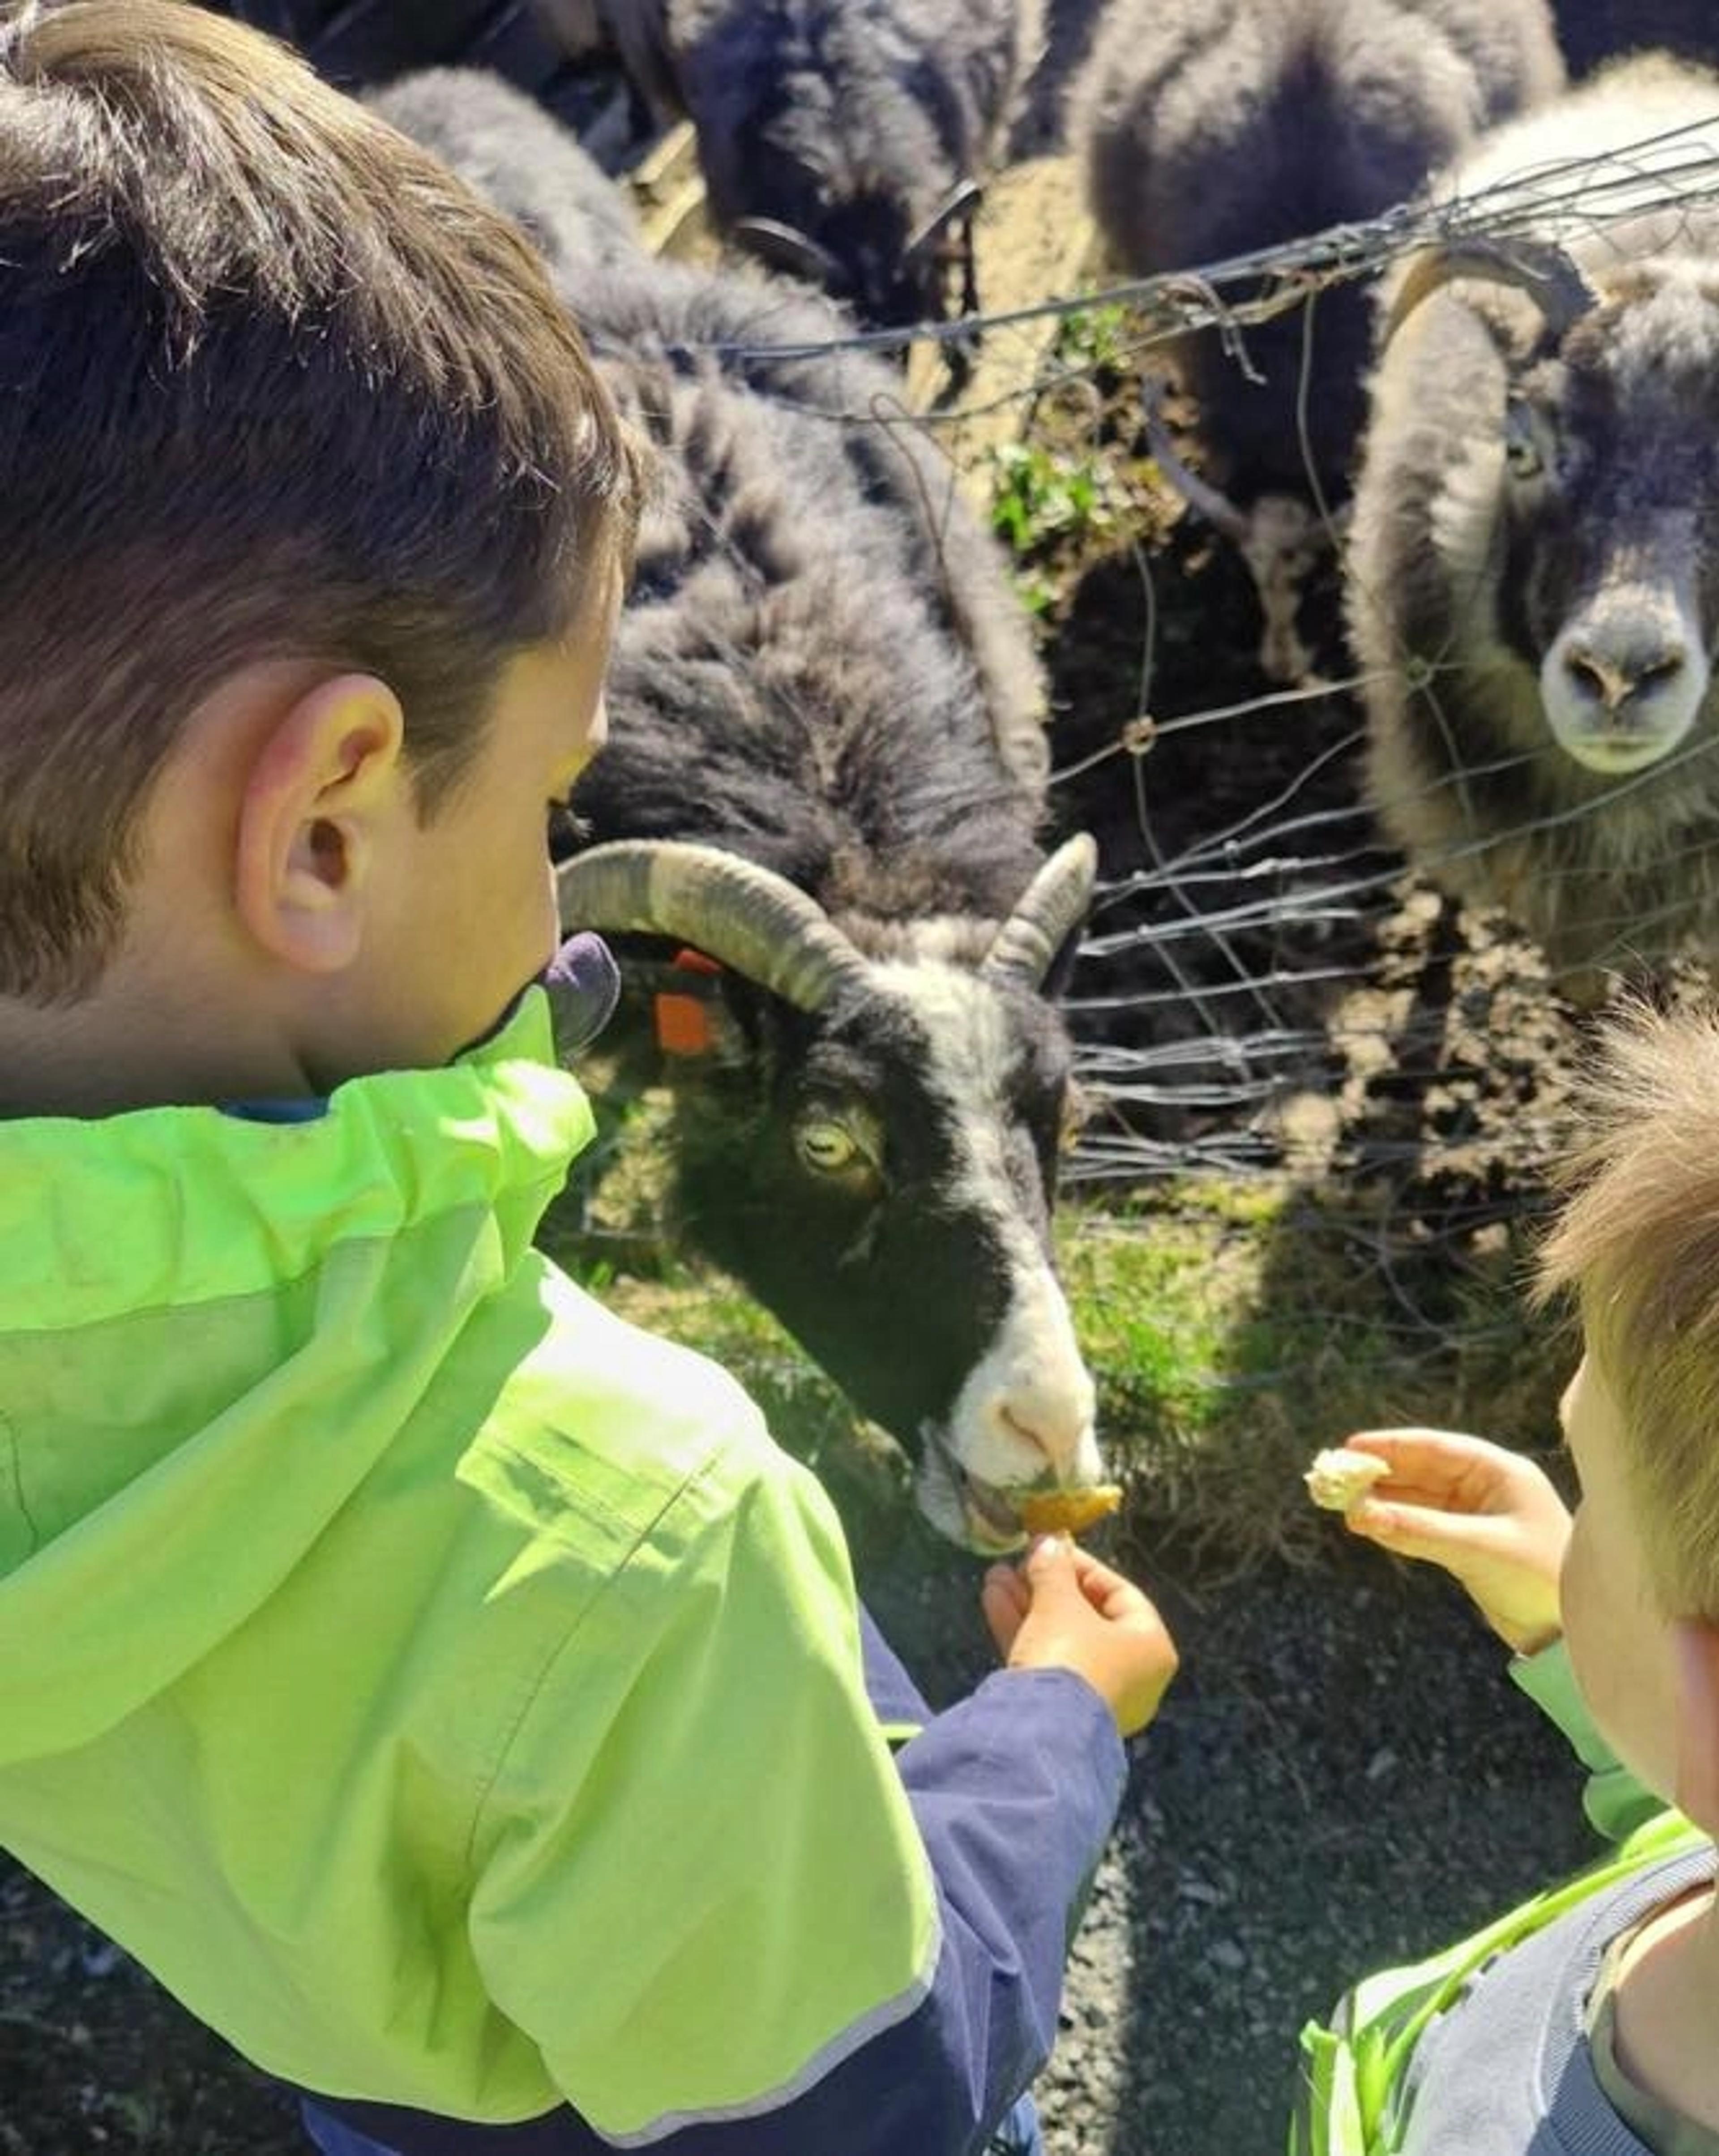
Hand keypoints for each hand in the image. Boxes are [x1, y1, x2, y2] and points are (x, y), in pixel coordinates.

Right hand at [981, 1536, 1178, 1736]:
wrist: (1040, 1733)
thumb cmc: (1068, 1657)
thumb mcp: (1058, 1605)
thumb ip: (1053, 1570)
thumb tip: (1047, 1543)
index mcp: (1149, 1646)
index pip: (1120, 1593)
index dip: (1082, 1566)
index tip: (1051, 1548)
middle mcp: (1131, 1674)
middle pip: (1086, 1616)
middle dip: (1046, 1585)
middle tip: (1018, 1562)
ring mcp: (1097, 1696)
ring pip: (1060, 1637)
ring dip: (1027, 1604)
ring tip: (995, 1575)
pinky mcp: (1064, 1711)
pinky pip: (1046, 1661)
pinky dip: (1023, 1631)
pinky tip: (993, 1600)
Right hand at [1337, 1428, 1570, 1654]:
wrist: (1571, 1632)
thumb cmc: (1540, 1578)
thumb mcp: (1479, 1550)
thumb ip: (1420, 1530)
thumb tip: (1362, 1515)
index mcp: (1501, 1473)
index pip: (1437, 1449)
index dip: (1393, 1446)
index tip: (1352, 1446)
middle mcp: (1487, 1489)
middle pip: (1422, 1472)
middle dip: (1380, 1476)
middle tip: (1337, 1478)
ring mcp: (1476, 1517)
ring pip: (1418, 1501)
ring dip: (1383, 1503)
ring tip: (1344, 1506)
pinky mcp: (1468, 1545)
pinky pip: (1423, 1526)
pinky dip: (1396, 1525)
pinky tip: (1368, 1525)